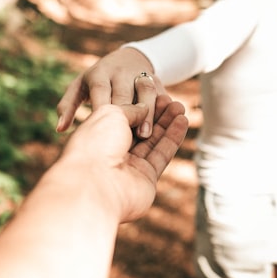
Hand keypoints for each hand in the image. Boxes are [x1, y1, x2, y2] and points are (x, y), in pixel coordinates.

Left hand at [56, 47, 162, 137]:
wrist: (128, 58)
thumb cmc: (97, 82)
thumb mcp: (80, 88)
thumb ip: (68, 105)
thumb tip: (60, 129)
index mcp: (99, 74)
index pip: (101, 90)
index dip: (103, 107)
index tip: (103, 129)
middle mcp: (120, 72)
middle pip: (124, 92)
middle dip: (126, 113)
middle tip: (126, 138)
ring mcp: (141, 74)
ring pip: (146, 90)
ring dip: (148, 111)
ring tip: (146, 135)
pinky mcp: (158, 81)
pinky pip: (162, 94)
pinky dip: (164, 109)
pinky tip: (165, 127)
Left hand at [56, 95, 187, 222]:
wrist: (95, 184)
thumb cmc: (94, 145)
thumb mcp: (110, 114)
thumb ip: (130, 109)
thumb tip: (144, 108)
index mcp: (97, 137)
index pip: (121, 118)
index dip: (138, 106)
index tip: (152, 93)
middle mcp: (112, 153)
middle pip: (138, 130)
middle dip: (155, 114)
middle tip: (170, 99)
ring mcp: (129, 167)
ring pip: (152, 142)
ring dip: (167, 124)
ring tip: (180, 106)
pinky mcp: (146, 178)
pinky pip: (161, 155)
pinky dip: (172, 138)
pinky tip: (182, 121)